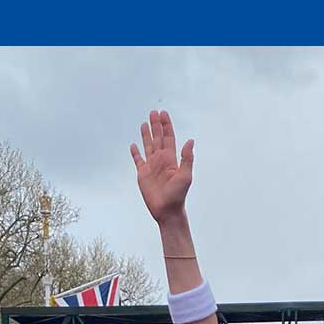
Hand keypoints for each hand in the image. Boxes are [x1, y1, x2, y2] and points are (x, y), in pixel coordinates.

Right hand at [130, 110, 193, 225]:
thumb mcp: (185, 176)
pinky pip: (138, 160)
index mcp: (171, 159)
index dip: (166, 125)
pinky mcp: (143, 174)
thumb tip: (190, 141)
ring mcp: (151, 166)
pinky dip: (135, 152)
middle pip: (158, 138)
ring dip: (146, 134)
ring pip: (148, 146)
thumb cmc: (178, 195)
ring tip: (144, 123)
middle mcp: (161, 160)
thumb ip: (187, 158)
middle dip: (156, 125)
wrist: (167, 211)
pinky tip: (133, 145)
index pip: (168, 138)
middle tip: (153, 112)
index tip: (163, 113)